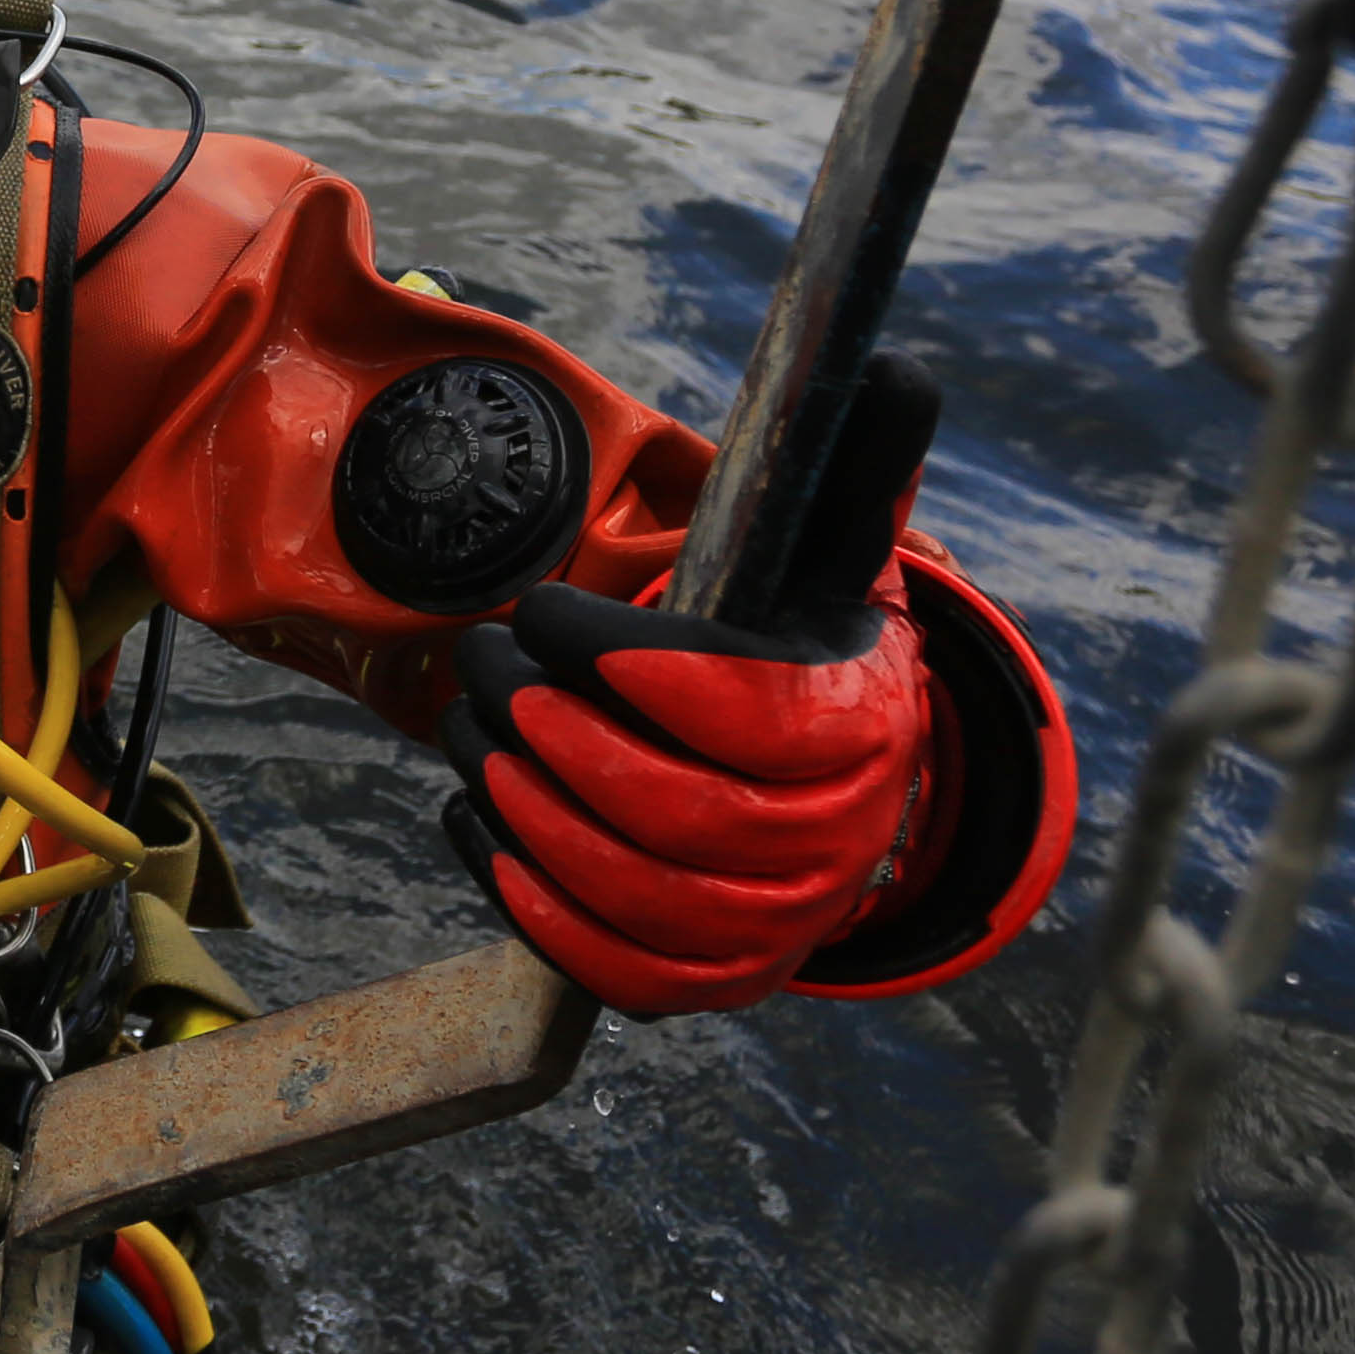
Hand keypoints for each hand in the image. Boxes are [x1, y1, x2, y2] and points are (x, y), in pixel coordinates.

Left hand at [443, 355, 942, 1015]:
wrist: (834, 788)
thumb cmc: (809, 648)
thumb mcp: (837, 558)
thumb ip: (852, 471)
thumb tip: (889, 370)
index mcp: (860, 732)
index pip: (740, 712)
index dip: (625, 663)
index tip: (544, 613)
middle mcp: (832, 848)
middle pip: (670, 812)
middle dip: (550, 732)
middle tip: (481, 664)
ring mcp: (772, 930)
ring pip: (630, 890)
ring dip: (522, 806)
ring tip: (465, 727)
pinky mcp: (709, 983)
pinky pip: (610, 966)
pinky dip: (527, 899)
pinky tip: (474, 817)